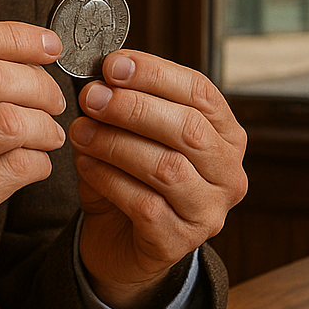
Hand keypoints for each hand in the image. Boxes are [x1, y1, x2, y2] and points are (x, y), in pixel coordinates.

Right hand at [0, 20, 66, 308]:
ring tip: (48, 135)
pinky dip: (38, 162)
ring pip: (7, 122)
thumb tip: (15, 50)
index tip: (48, 44)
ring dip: (44, 126)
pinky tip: (34, 165)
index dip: (12, 35)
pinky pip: (13, 168)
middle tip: (52, 99)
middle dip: (37, 83)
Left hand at [70, 50, 246, 308]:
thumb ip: (126, 105)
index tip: (112, 65)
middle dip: (134, 108)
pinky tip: (84, 163)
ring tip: (80, 131)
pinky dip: (108, 179)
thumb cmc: (130, 178)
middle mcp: (229, 174)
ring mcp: (208, 212)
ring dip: (116, 143)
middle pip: (188, 129)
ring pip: (167, 168)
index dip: (156, 74)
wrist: (118, 241)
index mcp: (226, 136)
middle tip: (92, 97)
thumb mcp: (133, 134)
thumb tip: (100, 78)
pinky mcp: (179, 242)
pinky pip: (145, 204)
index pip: (200, 93)